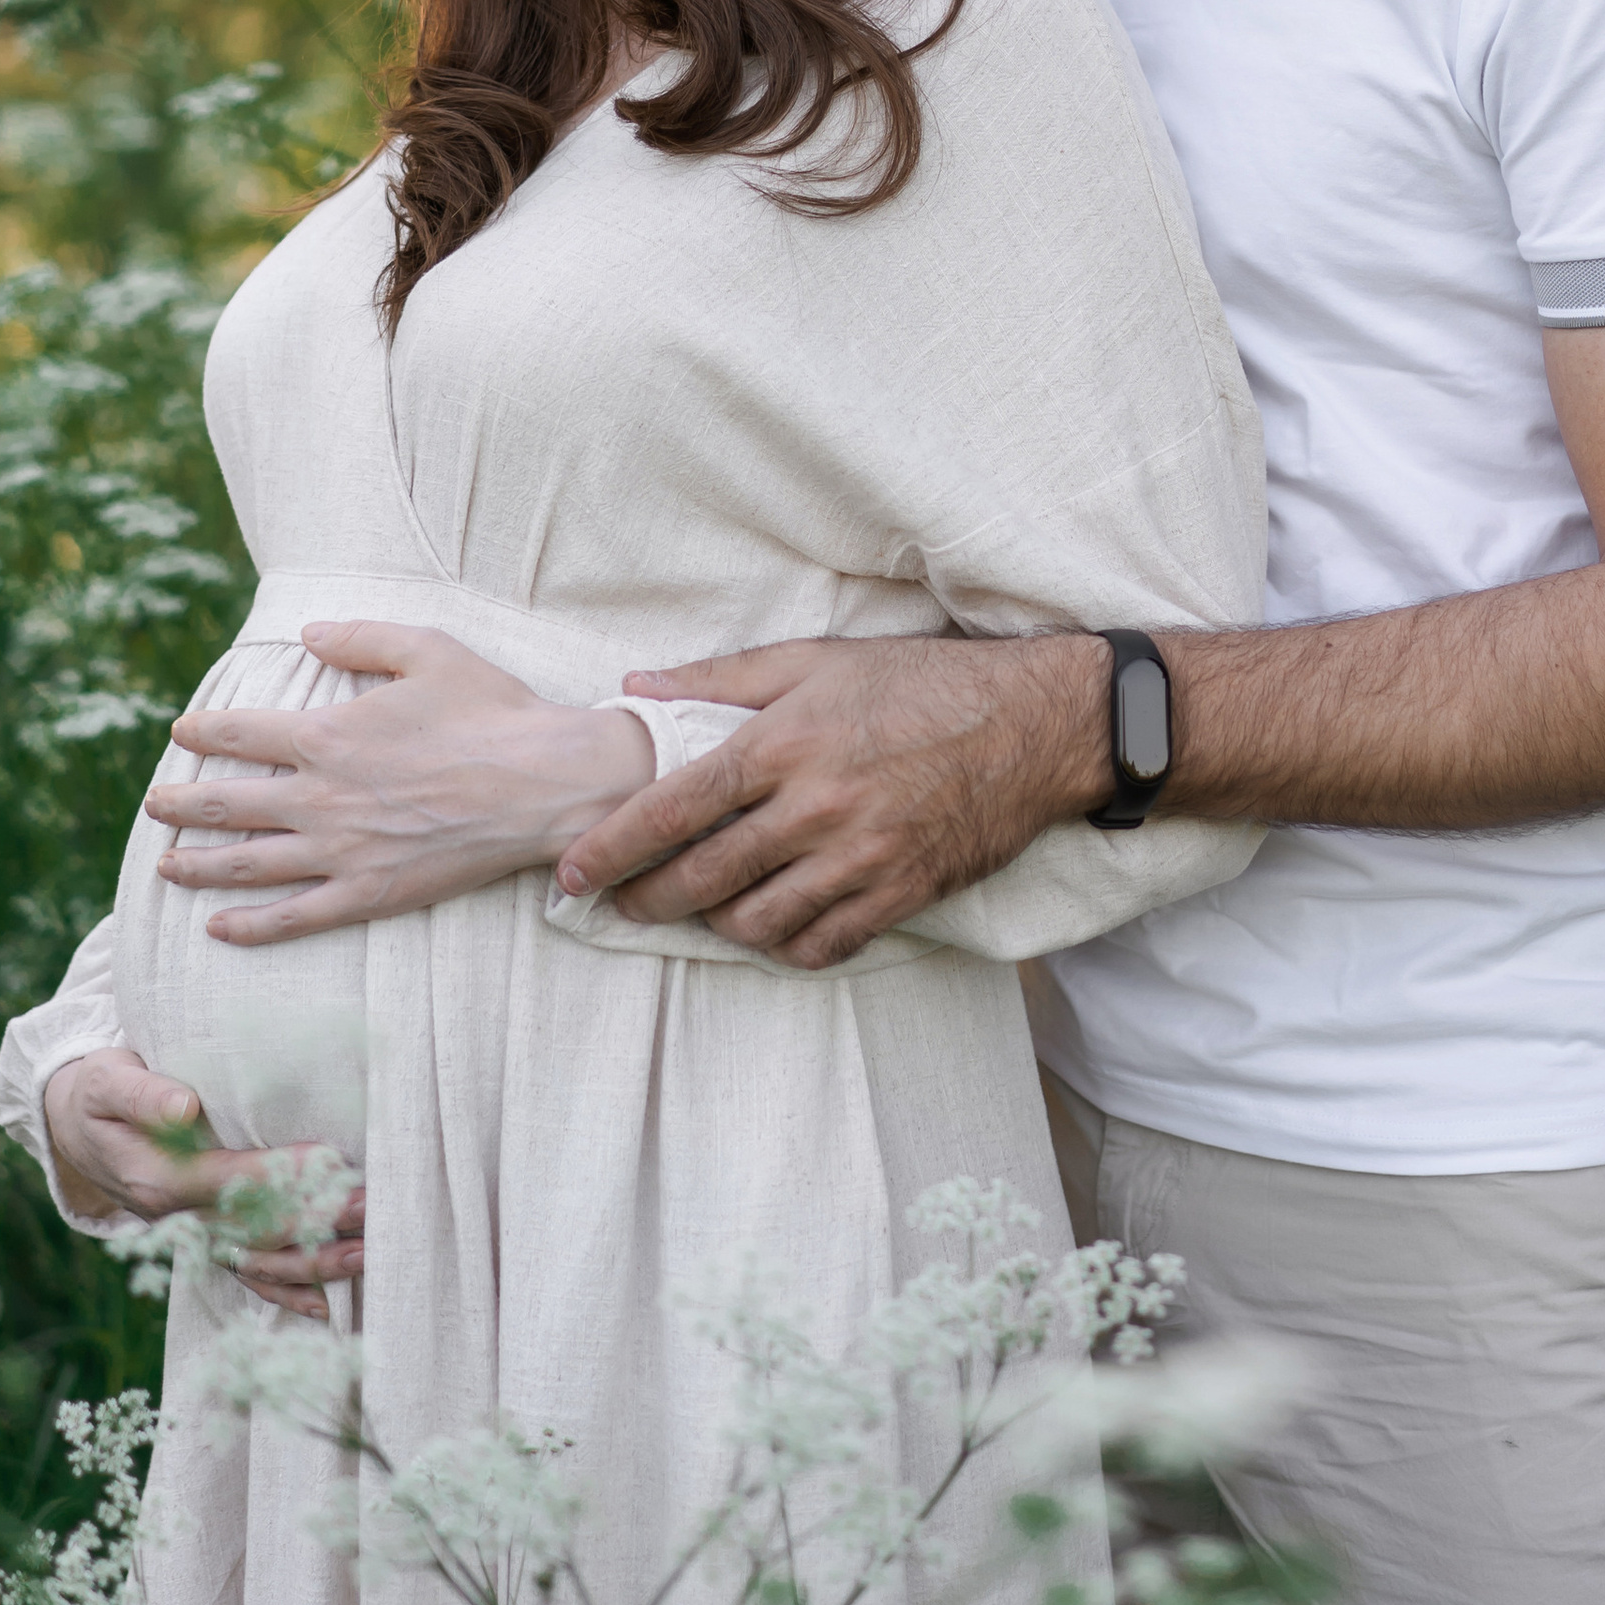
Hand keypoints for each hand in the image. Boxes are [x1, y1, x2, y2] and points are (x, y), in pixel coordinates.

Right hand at [43, 1047, 363, 1321]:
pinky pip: (247, 1273)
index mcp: (158, 1180)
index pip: (231, 1182)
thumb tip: (184, 1105)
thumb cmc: (99, 1095)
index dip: (281, 1176)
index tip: (332, 1161)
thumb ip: (142, 1093)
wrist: (75, 1132)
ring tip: (367, 1253)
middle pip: (256, 1229)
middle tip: (373, 1209)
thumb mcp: (106, 1082)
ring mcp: (193, 1236)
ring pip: (259, 1261)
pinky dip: (284, 1291)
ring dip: (313, 1262)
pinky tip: (326, 1303)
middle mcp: (179, 1220)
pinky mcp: (203, 1240)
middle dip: (316, 1223)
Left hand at [147, 623, 651, 943]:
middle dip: (181, 803)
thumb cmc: (490, 710)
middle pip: (228, 803)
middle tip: (154, 804)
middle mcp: (321, 796)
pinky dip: (249, 926)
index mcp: (329, 735)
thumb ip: (360, 638)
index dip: (204, 731)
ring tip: (165, 864)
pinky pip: (294, 916)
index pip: (242, 733)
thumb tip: (308, 633)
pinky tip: (218, 928)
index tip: (181, 732)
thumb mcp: (427, 649)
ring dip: (198, 864)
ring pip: (248, 863)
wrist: (542, 782)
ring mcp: (341, 851)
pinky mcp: (368, 893)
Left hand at [554, 629, 1108, 969]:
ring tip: (698, 909)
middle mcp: (815, 808)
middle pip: (702, 878)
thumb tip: (635, 687)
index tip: (572, 873)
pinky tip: (771, 927)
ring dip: (713, 924)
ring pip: (756, 922)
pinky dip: (784, 946)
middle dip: (645, 899)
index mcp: (785, 742)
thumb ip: (720, 677)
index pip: (674, 808)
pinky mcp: (901, 894)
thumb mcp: (818, 659)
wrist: (1032, 724)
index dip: (612, 848)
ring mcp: (860, 858)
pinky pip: (821, 945)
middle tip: (619, 903)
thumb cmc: (922, 682)